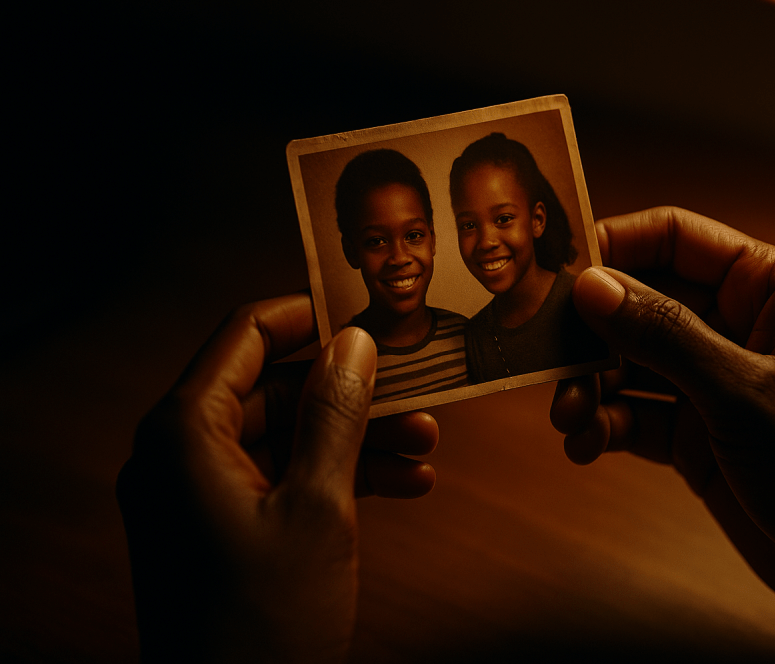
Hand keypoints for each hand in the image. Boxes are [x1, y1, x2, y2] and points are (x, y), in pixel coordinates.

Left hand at [117, 293, 437, 662]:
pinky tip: (404, 484)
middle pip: (274, 387)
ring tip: (425, 445)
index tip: (367, 314)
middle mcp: (181, 454)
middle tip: (417, 389)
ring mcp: (201, 494)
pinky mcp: (223, 528)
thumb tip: (354, 343)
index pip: (245, 334)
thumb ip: (337, 414)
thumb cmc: (263, 627)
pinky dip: (340, 476)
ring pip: (287, 435)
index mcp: (184, 433)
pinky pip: (284, 478)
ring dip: (358, 436)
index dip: (310, 315)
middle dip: (352, 391)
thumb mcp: (318, 506)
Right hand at [551, 207, 774, 659]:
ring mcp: (711, 380)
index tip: (557, 272)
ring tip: (567, 418)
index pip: (675, 237)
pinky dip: (604, 426)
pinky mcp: (695, 432)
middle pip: (638, 300)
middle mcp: (734, 325)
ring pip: (627, 361)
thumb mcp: (743, 393)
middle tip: (546, 359)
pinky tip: (586, 446)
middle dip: (590, 332)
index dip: (614, 245)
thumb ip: (664, 335)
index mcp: (766, 288)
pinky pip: (633, 413)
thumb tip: (592, 286)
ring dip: (588, 386)